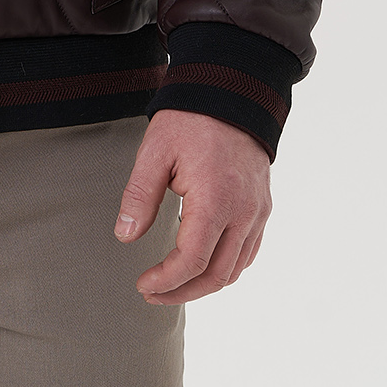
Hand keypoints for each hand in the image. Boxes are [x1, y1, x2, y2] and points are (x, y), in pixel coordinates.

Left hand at [115, 110, 271, 305]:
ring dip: (205, 285)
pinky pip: (248, 252)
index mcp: (216, 201)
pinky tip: (202, 267)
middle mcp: (244, 212)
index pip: (193, 261)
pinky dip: (226, 268)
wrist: (230, 93)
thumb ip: (139, 196)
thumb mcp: (155, 152)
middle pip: (218, 275)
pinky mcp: (262, 207)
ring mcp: (257, 211)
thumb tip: (125, 236)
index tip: (143, 284)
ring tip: (173, 286)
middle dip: (183, 292)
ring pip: (237, 268)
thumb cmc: (190, 119)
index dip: (166, 280)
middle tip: (152, 293)